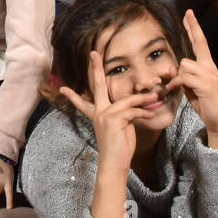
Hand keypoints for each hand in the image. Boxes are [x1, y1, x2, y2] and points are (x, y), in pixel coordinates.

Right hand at [59, 50, 159, 175]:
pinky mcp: (114, 119)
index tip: (62, 88)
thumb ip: (124, 114)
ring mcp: (105, 115)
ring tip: (155, 96)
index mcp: (97, 115)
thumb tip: (136, 105)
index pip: (83, 102)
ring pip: (127, 100)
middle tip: (93, 53)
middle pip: (98, 85)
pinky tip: (150, 114)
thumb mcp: (121, 127)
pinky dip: (143, 112)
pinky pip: (133, 111)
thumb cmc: (119, 148)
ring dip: (142, 98)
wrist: (114, 164)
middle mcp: (99, 113)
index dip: (73, 95)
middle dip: (96, 68)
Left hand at [165, 10, 217, 147]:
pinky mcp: (205, 84)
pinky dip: (175, 84)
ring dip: (177, 75)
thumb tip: (172, 68)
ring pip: (184, 64)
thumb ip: (183, 76)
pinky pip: (183, 77)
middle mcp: (209, 66)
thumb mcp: (190, 87)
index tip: (189, 14)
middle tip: (187, 12)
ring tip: (177, 87)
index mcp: (207, 65)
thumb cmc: (205, 102)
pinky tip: (174, 90)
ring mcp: (209, 74)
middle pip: (199, 43)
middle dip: (193, 27)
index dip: (194, 28)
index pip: (200, 42)